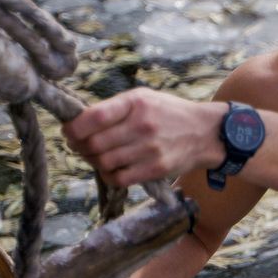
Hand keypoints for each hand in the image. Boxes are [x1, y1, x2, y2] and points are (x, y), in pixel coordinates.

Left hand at [64, 89, 226, 187]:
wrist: (207, 132)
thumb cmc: (170, 113)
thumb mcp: (144, 98)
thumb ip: (114, 108)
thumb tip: (79, 123)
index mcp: (136, 103)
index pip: (93, 118)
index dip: (73, 128)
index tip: (69, 132)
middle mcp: (143, 125)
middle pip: (93, 144)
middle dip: (79, 148)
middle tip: (80, 147)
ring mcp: (150, 149)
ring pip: (103, 162)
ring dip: (93, 162)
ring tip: (98, 157)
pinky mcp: (156, 169)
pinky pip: (119, 178)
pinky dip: (109, 175)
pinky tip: (112, 169)